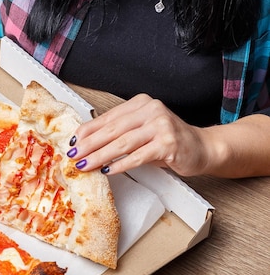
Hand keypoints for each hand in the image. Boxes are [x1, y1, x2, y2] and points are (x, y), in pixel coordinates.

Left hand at [66, 94, 212, 176]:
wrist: (202, 148)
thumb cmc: (168, 141)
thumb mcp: (141, 131)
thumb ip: (119, 133)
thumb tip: (87, 143)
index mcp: (140, 103)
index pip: (107, 118)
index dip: (87, 131)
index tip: (73, 142)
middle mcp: (150, 110)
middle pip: (112, 130)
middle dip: (89, 145)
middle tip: (74, 155)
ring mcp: (161, 126)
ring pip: (122, 143)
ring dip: (100, 156)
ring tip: (86, 165)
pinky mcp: (168, 143)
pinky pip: (138, 156)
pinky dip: (120, 164)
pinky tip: (108, 170)